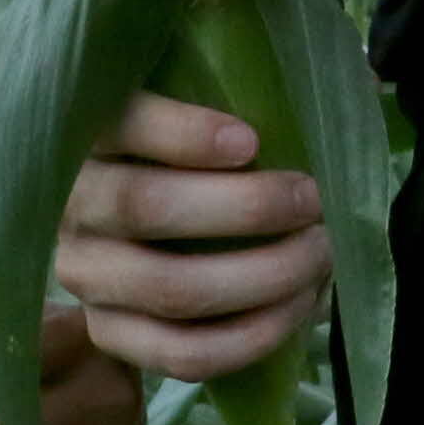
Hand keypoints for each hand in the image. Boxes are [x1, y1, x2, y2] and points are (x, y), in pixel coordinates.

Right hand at [58, 90, 330, 380]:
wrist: (147, 234)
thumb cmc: (195, 151)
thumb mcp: (199, 103)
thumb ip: (242, 81)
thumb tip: (351, 70)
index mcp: (86, 131)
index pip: (119, 124)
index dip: (181, 133)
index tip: (252, 141)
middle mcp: (72, 205)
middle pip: (146, 207)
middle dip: (246, 208)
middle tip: (313, 200)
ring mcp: (83, 276)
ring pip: (172, 289)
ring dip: (263, 276)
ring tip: (320, 255)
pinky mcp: (110, 335)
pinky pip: (182, 353)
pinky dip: (251, 337)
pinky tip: (298, 308)